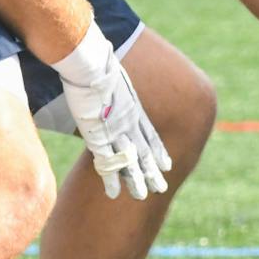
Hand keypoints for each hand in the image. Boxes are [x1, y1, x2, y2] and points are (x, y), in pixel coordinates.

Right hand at [54, 24, 171, 199]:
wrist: (90, 62)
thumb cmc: (96, 63)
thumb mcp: (113, 78)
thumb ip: (115, 88)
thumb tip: (111, 83)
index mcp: (134, 109)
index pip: (151, 135)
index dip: (159, 152)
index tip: (167, 164)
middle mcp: (129, 122)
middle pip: (145, 152)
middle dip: (152, 171)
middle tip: (161, 187)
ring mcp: (115, 130)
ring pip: (130, 161)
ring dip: (136, 180)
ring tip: (142, 196)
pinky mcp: (98, 135)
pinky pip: (107, 162)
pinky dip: (111, 179)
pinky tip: (115, 193)